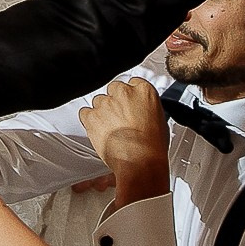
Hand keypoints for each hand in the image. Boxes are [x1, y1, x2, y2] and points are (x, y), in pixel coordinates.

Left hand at [78, 79, 170, 208]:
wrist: (139, 161)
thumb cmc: (152, 146)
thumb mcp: (159, 119)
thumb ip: (147, 107)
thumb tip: (142, 111)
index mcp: (144, 91)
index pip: (132, 83)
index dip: (130, 97)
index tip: (129, 105)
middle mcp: (123, 93)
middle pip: (114, 89)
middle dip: (115, 103)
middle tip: (120, 119)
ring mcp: (106, 103)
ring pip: (99, 101)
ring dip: (103, 112)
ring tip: (111, 129)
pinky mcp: (92, 116)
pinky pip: (85, 113)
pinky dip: (89, 121)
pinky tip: (99, 130)